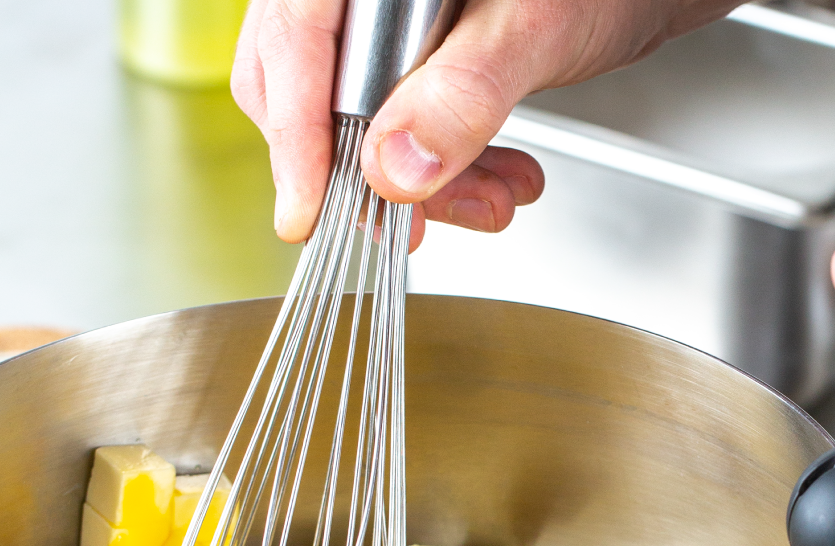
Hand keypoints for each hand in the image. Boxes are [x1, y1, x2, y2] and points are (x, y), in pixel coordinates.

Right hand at [233, 0, 738, 249]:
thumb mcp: (532, 31)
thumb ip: (462, 96)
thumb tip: (395, 169)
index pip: (294, 43)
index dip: (297, 137)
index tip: (309, 215)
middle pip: (309, 87)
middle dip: (370, 174)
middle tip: (414, 227)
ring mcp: (388, 20)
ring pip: (361, 117)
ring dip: (426, 182)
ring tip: (491, 201)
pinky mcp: (421, 55)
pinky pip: (404, 121)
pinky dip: (448, 167)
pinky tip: (495, 181)